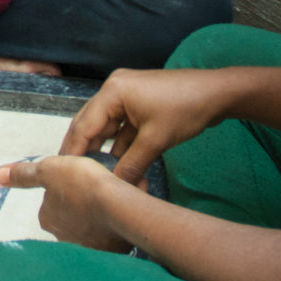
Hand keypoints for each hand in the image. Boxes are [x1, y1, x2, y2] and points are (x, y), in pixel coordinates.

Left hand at [0, 154, 132, 250]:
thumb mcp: (49, 169)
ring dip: (98, 216)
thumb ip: (25, 174)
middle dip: (83, 204)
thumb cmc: (83, 184)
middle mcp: (62, 237)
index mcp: (47, 218)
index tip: (82, 179)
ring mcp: (86, 247)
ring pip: (90, 227)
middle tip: (98, 190)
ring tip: (112, 201)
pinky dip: (113, 227)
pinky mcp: (108, 253)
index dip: (67, 186)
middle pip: (71, 215)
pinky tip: (120, 217)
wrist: (118, 207)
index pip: (53, 200)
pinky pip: (109, 237)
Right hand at [56, 67, 240, 184]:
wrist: (218, 94)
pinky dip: (120, 147)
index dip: (72, 151)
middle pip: (90, 125)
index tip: (62, 174)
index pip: (84, 125)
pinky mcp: (139, 106)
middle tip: (71, 178)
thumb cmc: (186, 109)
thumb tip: (115, 190)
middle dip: (83, 152)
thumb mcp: (155, 140)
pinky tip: (116, 167)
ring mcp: (127, 97)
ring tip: (92, 176)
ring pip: (106, 129)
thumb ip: (131, 165)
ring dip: (104, 152)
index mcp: (113, 91)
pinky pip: (121, 129)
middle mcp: (114, 90)